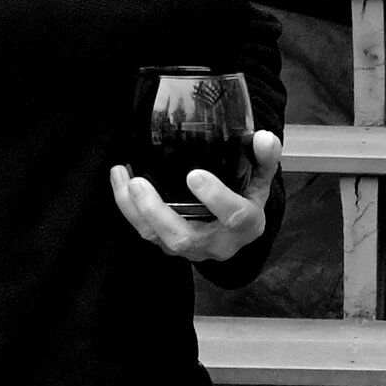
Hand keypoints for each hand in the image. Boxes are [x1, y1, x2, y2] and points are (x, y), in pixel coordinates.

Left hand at [111, 127, 282, 264]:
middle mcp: (217, 244)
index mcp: (246, 225)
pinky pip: (145, 232)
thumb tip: (265, 137)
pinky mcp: (169, 245)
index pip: (234, 216)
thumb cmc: (247, 198)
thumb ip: (264, 158)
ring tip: (123, 177)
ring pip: (157, 237)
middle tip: (139, 182)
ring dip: (135, 209)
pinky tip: (120, 179)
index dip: (215, 198)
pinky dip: (128, 208)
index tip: (194, 175)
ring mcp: (191, 248)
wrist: (237, 230)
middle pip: (185, 238)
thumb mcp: (261, 178)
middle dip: (158, 212)